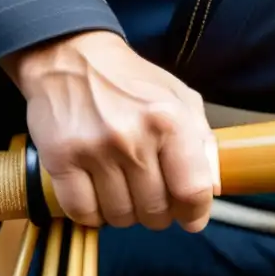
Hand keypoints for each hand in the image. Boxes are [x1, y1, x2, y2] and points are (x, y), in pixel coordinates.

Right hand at [0, 31, 219, 230]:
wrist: (72, 58)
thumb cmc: (132, 83)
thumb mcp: (181, 98)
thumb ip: (203, 142)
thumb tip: (214, 188)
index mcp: (170, 121)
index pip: (191, 190)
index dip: (195, 213)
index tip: (191, 217)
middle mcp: (133, 137)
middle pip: (155, 210)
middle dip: (159, 214)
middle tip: (153, 199)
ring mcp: (94, 150)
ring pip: (120, 215)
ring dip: (126, 214)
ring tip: (125, 192)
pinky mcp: (60, 159)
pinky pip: (83, 212)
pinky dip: (93, 214)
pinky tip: (98, 196)